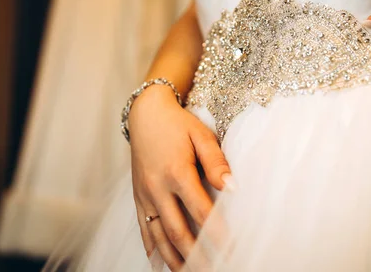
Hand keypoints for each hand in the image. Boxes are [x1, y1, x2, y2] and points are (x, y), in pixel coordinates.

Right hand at [129, 85, 232, 270]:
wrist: (145, 114)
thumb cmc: (178, 124)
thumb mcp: (201, 135)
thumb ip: (216, 162)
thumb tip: (232, 187)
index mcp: (177, 172)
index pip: (200, 210)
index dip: (216, 232)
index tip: (230, 249)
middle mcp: (158, 187)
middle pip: (177, 229)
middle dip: (195, 255)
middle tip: (212, 269)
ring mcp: (145, 194)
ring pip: (158, 234)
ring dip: (173, 258)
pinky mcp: (138, 196)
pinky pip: (143, 227)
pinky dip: (151, 248)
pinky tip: (158, 263)